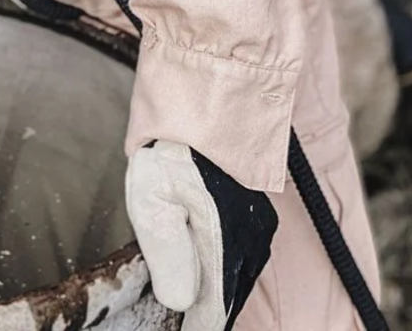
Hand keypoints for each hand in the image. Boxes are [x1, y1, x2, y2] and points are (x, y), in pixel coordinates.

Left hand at [125, 140, 277, 330]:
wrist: (204, 104)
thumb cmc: (172, 149)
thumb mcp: (153, 196)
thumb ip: (166, 251)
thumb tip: (178, 301)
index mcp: (225, 242)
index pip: (215, 308)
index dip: (197, 325)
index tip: (183, 328)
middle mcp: (250, 239)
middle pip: (230, 296)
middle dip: (209, 311)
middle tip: (186, 320)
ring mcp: (258, 226)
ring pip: (239, 278)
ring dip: (219, 293)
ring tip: (196, 307)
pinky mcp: (257, 213)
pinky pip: (244, 258)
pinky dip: (228, 273)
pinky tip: (211, 274)